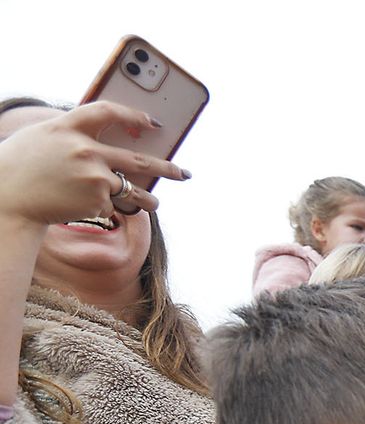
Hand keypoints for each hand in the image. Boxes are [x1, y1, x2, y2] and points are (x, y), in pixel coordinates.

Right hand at [0, 102, 186, 226]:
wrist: (7, 199)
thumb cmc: (20, 166)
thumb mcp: (41, 138)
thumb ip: (72, 133)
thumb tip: (107, 137)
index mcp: (67, 127)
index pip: (108, 111)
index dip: (134, 115)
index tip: (153, 123)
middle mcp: (85, 150)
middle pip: (138, 158)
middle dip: (167, 168)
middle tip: (184, 173)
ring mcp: (93, 176)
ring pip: (136, 190)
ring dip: (149, 199)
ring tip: (154, 203)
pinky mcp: (96, 201)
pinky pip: (112, 205)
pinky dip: (108, 208)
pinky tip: (90, 208)